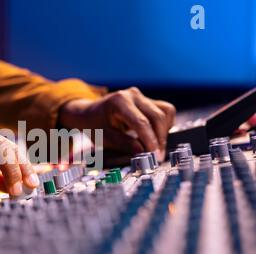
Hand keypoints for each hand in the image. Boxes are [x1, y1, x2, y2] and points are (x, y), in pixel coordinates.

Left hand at [58, 87, 175, 165]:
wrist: (89, 113)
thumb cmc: (94, 125)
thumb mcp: (104, 138)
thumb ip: (124, 144)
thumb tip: (144, 153)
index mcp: (119, 101)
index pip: (141, 122)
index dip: (150, 140)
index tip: (155, 155)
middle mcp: (132, 95)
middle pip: (157, 116)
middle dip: (160, 138)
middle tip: (158, 157)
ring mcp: (141, 96)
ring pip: (165, 112)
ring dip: (164, 131)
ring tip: (154, 147)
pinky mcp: (147, 101)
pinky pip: (165, 111)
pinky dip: (164, 125)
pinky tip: (154, 136)